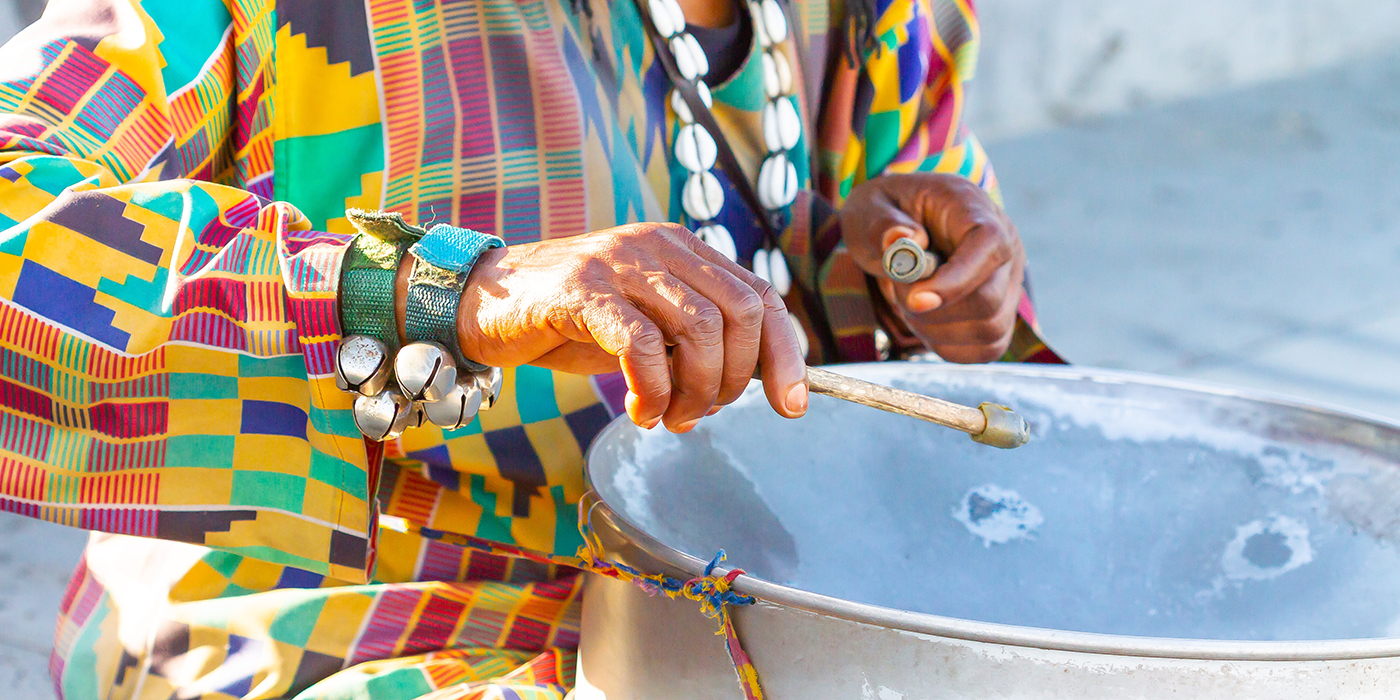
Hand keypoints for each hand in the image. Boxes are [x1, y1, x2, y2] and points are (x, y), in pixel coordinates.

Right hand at [446, 223, 807, 430]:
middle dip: (737, 379)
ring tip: (671, 418)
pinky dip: (653, 391)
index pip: (760, 296)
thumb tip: (747, 387)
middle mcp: (658, 247)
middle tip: (704, 413)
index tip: (791, 404)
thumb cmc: (569, 321)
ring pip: (701, 330)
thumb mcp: (645, 325)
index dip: (785, 354)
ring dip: (695, 392)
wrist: (485, 302)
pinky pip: (644, 346)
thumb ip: (691, 341)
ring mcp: (621, 264)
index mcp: (682, 250)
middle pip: (741, 313)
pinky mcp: (584, 291)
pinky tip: (640, 411)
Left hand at [838, 173, 1025, 362]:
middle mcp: (1005, 245)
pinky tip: (924, 321)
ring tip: (910, 302)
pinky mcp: (1002, 312)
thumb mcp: (870, 207)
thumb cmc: (887, 212)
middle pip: (988, 299)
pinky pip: (985, 348)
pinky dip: (948, 345)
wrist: (899, 223)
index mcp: (974, 209)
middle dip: (932, 310)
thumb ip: (883, 225)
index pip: (989, 246)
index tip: (914, 299)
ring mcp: (1009, 282)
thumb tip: (904, 241)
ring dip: (936, 329)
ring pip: (989, 330)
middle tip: (899, 290)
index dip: (956, 280)